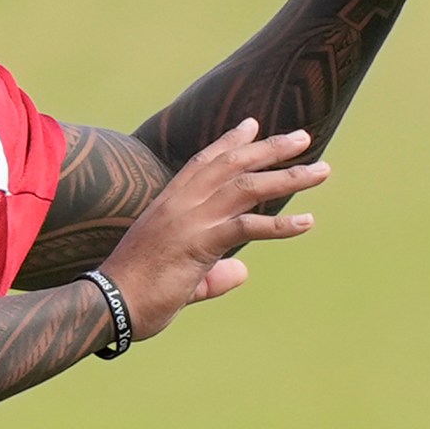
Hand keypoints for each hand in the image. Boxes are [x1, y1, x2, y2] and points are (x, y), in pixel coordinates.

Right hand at [96, 119, 327, 340]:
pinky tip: (308, 222)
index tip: (253, 125)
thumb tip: (240, 270)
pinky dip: (281, 224)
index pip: (204, 163)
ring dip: (288, 177)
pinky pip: (247, 227)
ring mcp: (190, 220)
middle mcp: (181, 203)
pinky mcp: (200, 242)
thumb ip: (213, 272)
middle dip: (271, 148)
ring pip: (247, 187)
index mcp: (169, 204)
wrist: (108, 304)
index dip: (230, 142)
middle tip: (304, 137)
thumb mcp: (181, 278)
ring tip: (321, 170)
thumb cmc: (135, 294)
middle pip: (233, 164)